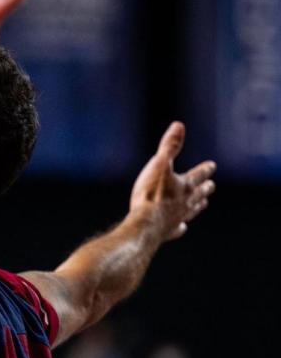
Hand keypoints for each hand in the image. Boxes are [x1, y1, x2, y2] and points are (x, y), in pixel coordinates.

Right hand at [129, 122, 216, 241]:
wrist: (145, 225)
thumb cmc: (151, 194)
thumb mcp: (159, 165)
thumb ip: (169, 146)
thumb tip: (179, 125)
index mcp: (184, 185)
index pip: (198, 175)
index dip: (205, 169)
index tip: (212, 166)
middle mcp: (185, 202)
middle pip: (198, 194)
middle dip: (204, 189)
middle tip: (211, 186)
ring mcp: (177, 218)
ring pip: (191, 211)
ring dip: (197, 206)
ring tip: (201, 205)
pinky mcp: (167, 232)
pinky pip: (177, 229)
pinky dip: (180, 227)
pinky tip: (181, 228)